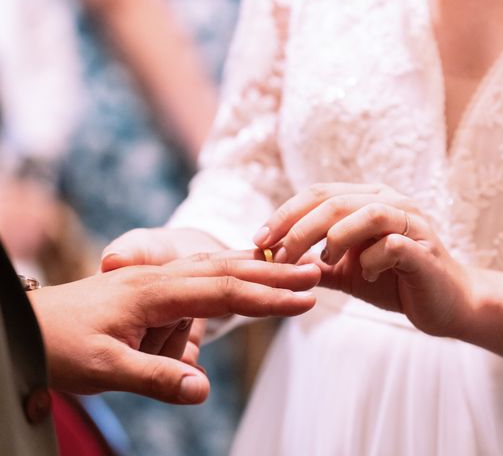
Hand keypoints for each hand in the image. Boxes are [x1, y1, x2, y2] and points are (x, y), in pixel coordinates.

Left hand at [29, 251, 319, 403]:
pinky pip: (201, 275)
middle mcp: (161, 277)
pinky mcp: (155, 287)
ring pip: (217, 267)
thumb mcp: (102, 368)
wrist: (27, 323)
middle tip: (316, 274)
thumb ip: (155, 378)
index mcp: (153, 292)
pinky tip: (247, 269)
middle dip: (274, 274)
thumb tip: (204, 390)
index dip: (267, 297)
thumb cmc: (58, 342)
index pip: (223, 290)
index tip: (305, 301)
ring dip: (257, 269)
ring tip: (295, 270)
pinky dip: (232, 272)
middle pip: (228, 270)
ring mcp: (158, 279)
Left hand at [252, 183, 473, 336]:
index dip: (285, 214)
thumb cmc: (396, 282)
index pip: (319, 194)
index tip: (259, 239)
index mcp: (368, 200)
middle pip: (335, 201)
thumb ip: (318, 263)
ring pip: (365, 213)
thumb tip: (275, 263)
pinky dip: (371, 259)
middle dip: (299, 228)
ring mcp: (411, 222)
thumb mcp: (348, 271)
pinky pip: (393, 244)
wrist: (445, 304)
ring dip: (334, 238)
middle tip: (277, 255)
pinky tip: (364, 274)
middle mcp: (390, 202)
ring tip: (323, 262)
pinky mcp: (425, 249)